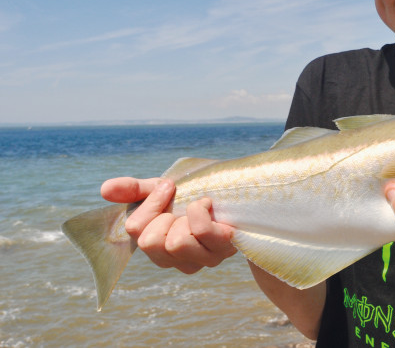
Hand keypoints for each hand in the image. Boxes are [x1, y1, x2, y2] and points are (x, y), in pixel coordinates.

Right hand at [101, 177, 236, 273]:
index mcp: (155, 245)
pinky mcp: (223, 249)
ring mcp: (201, 258)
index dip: (149, 205)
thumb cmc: (196, 192)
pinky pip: (202, 232)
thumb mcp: (163, 187)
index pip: (134, 231)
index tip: (168, 186)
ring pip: (177, 243)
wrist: (238, 190)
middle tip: (183, 203)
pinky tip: (208, 205)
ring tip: (198, 207)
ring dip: (187, 215)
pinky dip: (201, 211)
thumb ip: (134, 189)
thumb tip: (105, 189)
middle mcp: (176, 259)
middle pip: (150, 242)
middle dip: (166, 213)